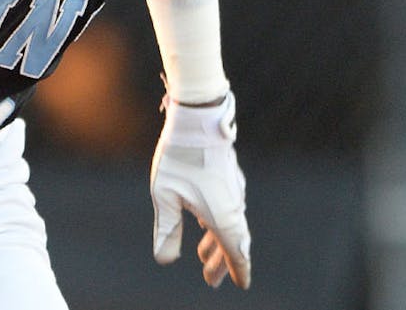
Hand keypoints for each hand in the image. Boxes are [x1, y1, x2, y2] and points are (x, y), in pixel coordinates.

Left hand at [149, 89, 251, 288]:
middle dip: (222, 262)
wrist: (197, 119)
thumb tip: (165, 260)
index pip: (235, 252)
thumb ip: (166, 229)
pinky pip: (227, 209)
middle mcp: (232, 206)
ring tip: (203, 256)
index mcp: (221, 216)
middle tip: (210, 279)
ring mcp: (232, 190)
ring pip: (229, 224)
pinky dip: (218, 223)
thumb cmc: (178, 157)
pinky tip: (204, 223)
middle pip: (232, 241)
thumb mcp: (164, 196)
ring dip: (218, 242)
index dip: (237, 270)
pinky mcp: (227, 177)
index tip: (241, 285)